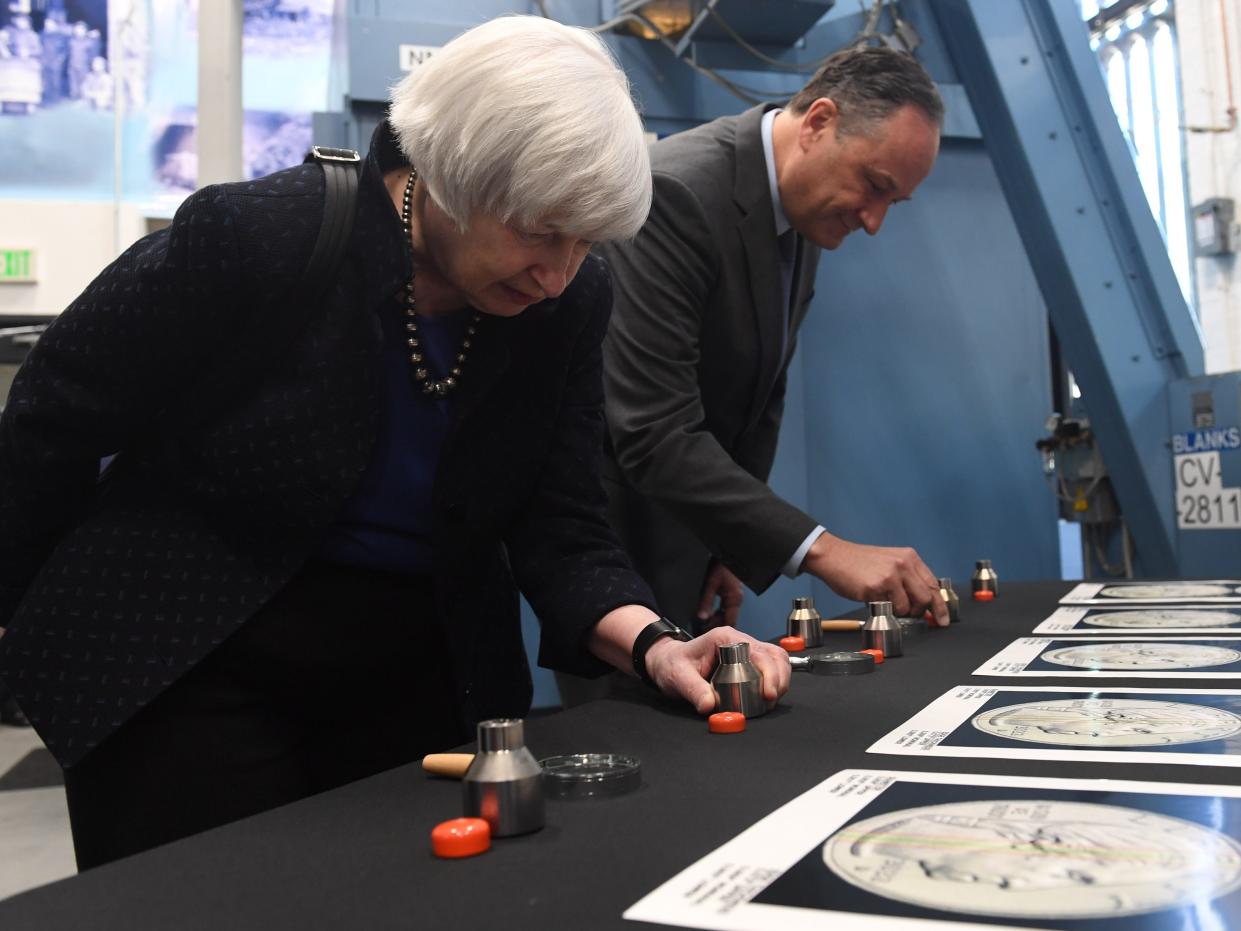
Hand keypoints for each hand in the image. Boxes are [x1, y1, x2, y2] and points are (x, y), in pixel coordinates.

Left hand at [644, 626, 790, 714]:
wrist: (668, 662)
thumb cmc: (673, 664)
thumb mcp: (679, 677)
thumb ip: (694, 690)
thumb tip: (709, 705)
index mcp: (724, 638)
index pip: (758, 651)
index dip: (769, 672)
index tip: (769, 693)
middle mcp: (739, 640)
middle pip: (773, 654)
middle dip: (779, 678)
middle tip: (771, 699)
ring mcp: (745, 650)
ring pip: (776, 660)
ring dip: (780, 680)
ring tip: (770, 700)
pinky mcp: (747, 661)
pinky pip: (770, 667)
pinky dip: (775, 681)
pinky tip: (767, 695)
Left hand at [696, 562, 742, 628]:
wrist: (724, 552)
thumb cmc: (722, 563)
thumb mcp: (711, 583)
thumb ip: (706, 601)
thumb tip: (702, 617)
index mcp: (735, 598)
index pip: (730, 621)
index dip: (719, 628)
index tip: (708, 633)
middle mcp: (736, 598)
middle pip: (727, 618)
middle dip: (716, 624)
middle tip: (702, 629)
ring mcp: (733, 594)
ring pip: (725, 612)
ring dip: (715, 618)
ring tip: (703, 622)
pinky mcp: (728, 590)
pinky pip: (723, 605)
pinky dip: (716, 611)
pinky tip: (707, 612)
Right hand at [802, 531, 948, 625]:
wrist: (833, 556)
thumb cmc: (858, 562)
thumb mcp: (889, 561)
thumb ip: (907, 577)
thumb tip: (922, 600)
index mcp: (909, 557)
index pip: (932, 585)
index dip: (940, 605)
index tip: (942, 618)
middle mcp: (903, 564)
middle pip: (926, 598)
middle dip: (921, 612)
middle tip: (912, 616)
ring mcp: (890, 576)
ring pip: (908, 607)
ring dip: (898, 611)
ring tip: (885, 602)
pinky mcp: (876, 587)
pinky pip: (889, 609)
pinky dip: (882, 609)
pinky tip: (872, 597)